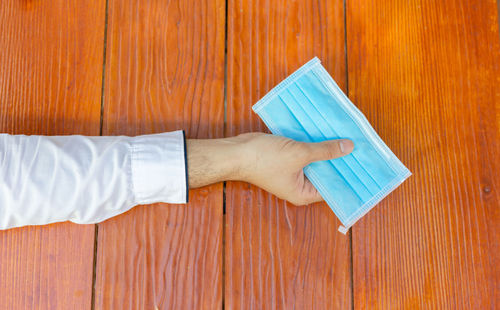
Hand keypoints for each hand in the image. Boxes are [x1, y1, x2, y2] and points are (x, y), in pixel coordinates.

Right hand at [186, 132, 353, 204]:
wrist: (237, 152)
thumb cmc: (264, 159)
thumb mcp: (299, 154)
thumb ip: (325, 151)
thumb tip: (349, 147)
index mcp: (304, 194)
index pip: (333, 188)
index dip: (348, 177)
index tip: (364, 166)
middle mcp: (300, 186)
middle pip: (326, 174)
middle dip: (340, 161)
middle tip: (360, 149)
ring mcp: (293, 173)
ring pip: (316, 162)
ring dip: (327, 150)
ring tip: (347, 138)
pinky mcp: (287, 160)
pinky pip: (306, 153)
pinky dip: (315, 144)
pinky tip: (327, 132)